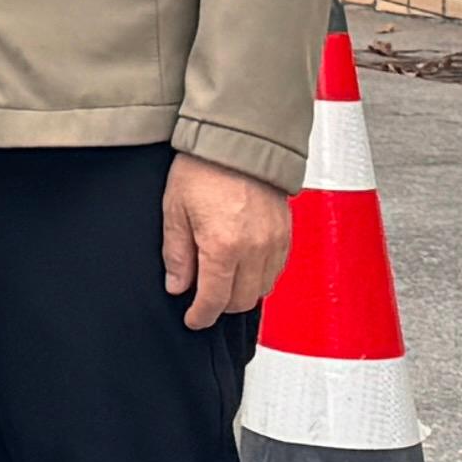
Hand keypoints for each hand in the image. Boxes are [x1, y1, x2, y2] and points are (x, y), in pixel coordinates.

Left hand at [161, 150, 291, 326]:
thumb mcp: (175, 210)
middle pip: (241, 300)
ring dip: (241, 292)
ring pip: (262, 289)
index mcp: (223, 246)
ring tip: (220, 279)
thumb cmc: (203, 168)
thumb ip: (177, 254)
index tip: (192, 320)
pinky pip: (277, 271)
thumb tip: (177, 286)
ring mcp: (275, 243)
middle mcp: (255, 249)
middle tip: (201, 297)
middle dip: (220, 305)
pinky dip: (259, 276)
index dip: (201, 315)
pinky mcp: (286, 234)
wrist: (238, 141)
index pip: (215, 299)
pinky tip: (242, 266)